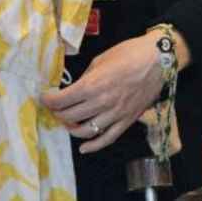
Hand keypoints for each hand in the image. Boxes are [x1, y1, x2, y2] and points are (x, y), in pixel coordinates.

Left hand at [40, 28, 188, 153]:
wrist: (157, 60)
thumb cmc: (128, 54)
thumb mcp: (100, 60)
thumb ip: (86, 77)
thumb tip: (75, 88)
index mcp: (92, 85)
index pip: (62, 100)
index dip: (49, 100)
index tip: (45, 97)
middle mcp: (101, 103)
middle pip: (70, 117)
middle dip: (57, 113)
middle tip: (55, 107)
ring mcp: (115, 114)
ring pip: (85, 131)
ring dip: (71, 129)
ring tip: (67, 122)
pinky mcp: (127, 121)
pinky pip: (107, 139)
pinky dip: (93, 146)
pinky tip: (84, 148)